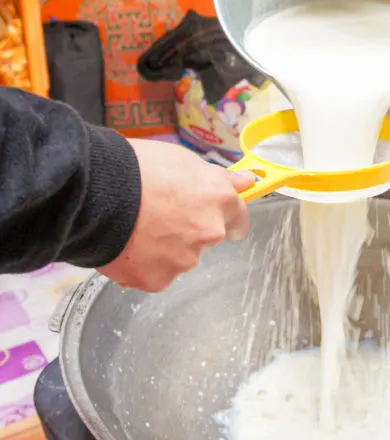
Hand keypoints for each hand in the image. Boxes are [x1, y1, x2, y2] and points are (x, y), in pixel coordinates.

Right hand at [99, 140, 252, 292]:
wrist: (96, 192)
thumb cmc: (136, 168)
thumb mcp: (182, 159)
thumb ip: (216, 177)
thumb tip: (244, 182)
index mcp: (218, 200)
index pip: (238, 219)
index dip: (225, 217)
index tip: (215, 217)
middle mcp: (208, 233)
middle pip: (206, 240)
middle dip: (189, 231)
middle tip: (159, 215)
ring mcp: (183, 260)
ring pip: (179, 259)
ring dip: (164, 249)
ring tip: (136, 228)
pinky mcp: (157, 280)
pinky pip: (154, 275)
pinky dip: (142, 265)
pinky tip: (126, 245)